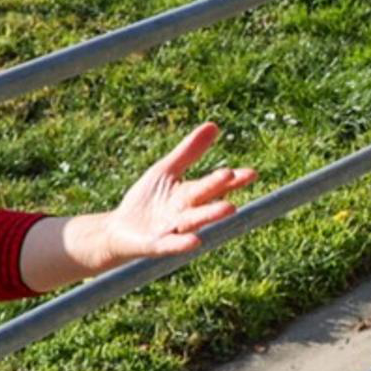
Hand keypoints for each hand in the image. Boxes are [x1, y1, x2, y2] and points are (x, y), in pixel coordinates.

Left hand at [31, 121, 256, 288]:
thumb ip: (190, 151)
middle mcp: (187, 213)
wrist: (119, 229)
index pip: (214, 186)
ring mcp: (173, 230)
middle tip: (233, 178)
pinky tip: (195, 241)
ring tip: (229, 207)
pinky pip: (172, 245)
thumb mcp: (166, 170)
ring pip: (195, 222)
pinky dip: (183, 243)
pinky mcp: (157, 245)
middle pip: (206, 200)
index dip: (232, 180)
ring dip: (211, 215)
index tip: (251, 173)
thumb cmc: (147, 200)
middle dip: (220, 190)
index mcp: (190, 194)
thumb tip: (214, 125)